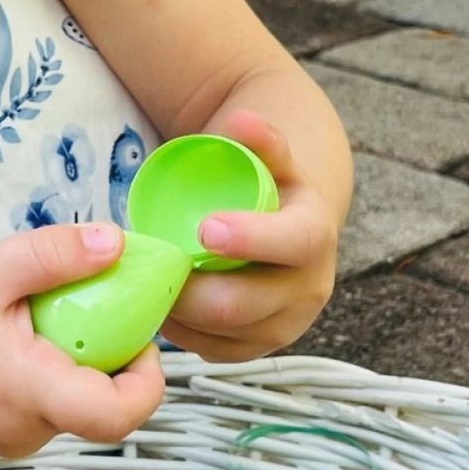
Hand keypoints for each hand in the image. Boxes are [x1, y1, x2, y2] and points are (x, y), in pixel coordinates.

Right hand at [0, 224, 166, 460]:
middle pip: (101, 407)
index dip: (149, 380)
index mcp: (30, 394)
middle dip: (110, 356)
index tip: (143, 336)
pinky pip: (45, 405)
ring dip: (77, 360)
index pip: (118, 416)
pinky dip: (50, 370)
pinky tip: (20, 333)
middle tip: (92, 303)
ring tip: (44, 313)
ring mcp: (9, 437)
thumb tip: (116, 243)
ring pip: (73, 405)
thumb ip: (56, 255)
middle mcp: (26, 430)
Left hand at [159, 110, 339, 363]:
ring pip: (219, 333)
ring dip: (180, 309)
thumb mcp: (271, 158)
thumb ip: (259, 139)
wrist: (292, 228)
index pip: (292, 244)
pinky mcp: (257, 348)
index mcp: (314, 236)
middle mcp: (308, 289)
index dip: (250, 238)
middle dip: (190, 287)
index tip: (204, 227)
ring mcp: (284, 325)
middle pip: (240, 304)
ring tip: (153, 277)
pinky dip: (181, 328)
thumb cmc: (272, 187)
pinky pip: (210, 349)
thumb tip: (239, 120)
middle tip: (153, 261)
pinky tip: (165, 300)